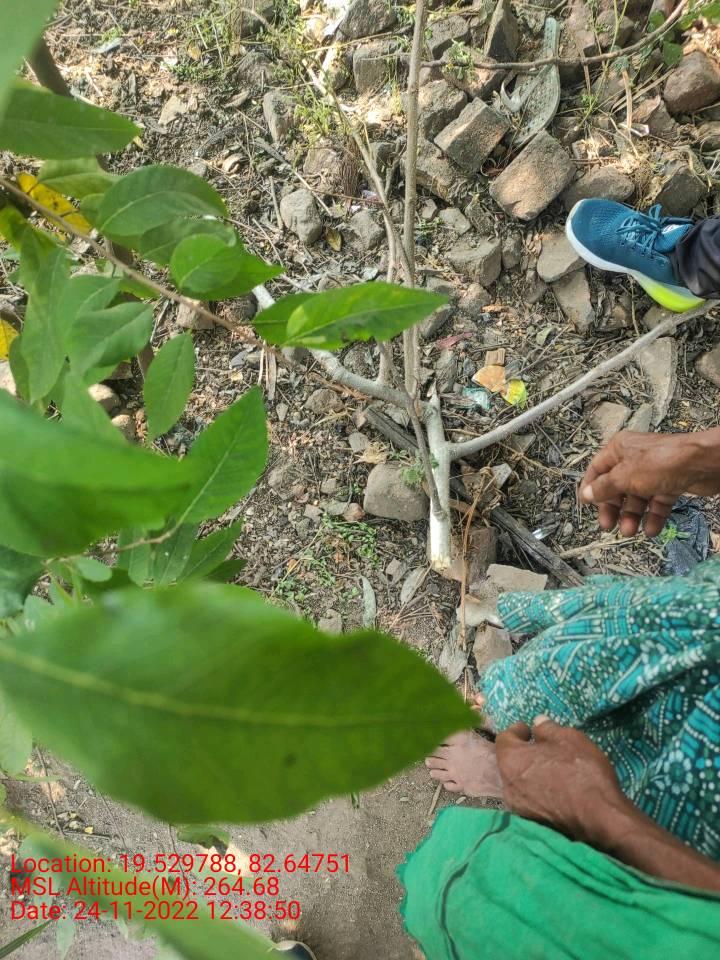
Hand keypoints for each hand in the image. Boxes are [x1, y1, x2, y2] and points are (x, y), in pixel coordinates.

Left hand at [495, 717, 628, 845]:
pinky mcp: (533, 824)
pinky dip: (538, 792)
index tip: (529, 729)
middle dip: (524, 753)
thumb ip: (547, 729)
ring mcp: (519, 808)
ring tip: (552, 769)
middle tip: (543, 748)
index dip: (517, 731)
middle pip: (510, 763)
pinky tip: (556, 790)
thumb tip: (537, 723)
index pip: (504, 739)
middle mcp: (508, 786)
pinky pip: (531, 800)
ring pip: (520, 783)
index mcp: (511, 761)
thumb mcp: (568, 738)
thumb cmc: (581, 772)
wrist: (600, 819)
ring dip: (531, 774)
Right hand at [579, 429, 719, 535]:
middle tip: (608, 525)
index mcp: (619, 450)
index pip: (597, 470)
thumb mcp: (624, 476)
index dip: (590, 488)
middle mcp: (634, 459)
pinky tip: (651, 529)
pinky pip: (656, 502)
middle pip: (616, 487)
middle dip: (613, 508)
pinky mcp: (670, 483)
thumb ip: (603, 487)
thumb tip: (585, 495)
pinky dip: (653, 516)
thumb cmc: (660, 462)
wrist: (701, 464)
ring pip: (637, 498)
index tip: (586, 506)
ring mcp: (653, 472)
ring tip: (630, 531)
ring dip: (632, 516)